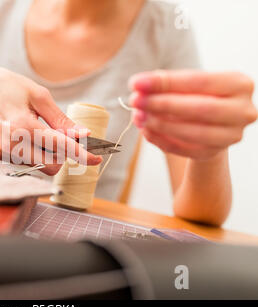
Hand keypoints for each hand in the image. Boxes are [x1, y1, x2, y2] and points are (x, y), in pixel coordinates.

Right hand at [0, 65, 101, 173]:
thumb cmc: (11, 86)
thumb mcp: (40, 96)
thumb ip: (61, 120)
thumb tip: (83, 134)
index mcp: (23, 125)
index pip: (60, 146)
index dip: (81, 154)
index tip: (97, 160)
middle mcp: (11, 143)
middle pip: (52, 164)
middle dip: (63, 154)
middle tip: (60, 135)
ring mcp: (2, 152)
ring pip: (40, 166)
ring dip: (48, 154)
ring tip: (37, 130)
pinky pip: (26, 162)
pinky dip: (34, 153)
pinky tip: (25, 136)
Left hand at [129, 70, 256, 160]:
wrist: (210, 123)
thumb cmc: (197, 96)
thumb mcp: (187, 84)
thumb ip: (166, 83)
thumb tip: (139, 86)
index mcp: (239, 84)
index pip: (199, 81)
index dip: (166, 82)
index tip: (136, 83)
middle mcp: (242, 111)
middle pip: (200, 109)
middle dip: (162, 104)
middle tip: (135, 101)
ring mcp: (230, 135)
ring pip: (192, 132)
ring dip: (159, 124)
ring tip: (138, 115)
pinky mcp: (212, 153)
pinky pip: (182, 149)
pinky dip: (159, 139)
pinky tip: (144, 129)